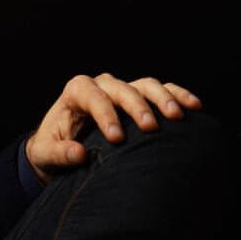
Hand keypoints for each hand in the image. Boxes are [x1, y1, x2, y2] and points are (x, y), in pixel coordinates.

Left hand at [25, 74, 201, 183]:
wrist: (64, 147)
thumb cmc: (53, 149)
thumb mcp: (45, 154)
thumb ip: (59, 154)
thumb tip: (80, 154)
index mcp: (76, 92)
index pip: (93, 96)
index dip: (105, 115)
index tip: (117, 138)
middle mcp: (101, 85)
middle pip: (122, 88)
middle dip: (137, 106)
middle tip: (150, 127)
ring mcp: (123, 90)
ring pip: (146, 85)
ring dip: (163, 98)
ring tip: (177, 116)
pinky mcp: (141, 98)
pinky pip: (163, 90)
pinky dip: (178, 95)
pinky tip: (195, 107)